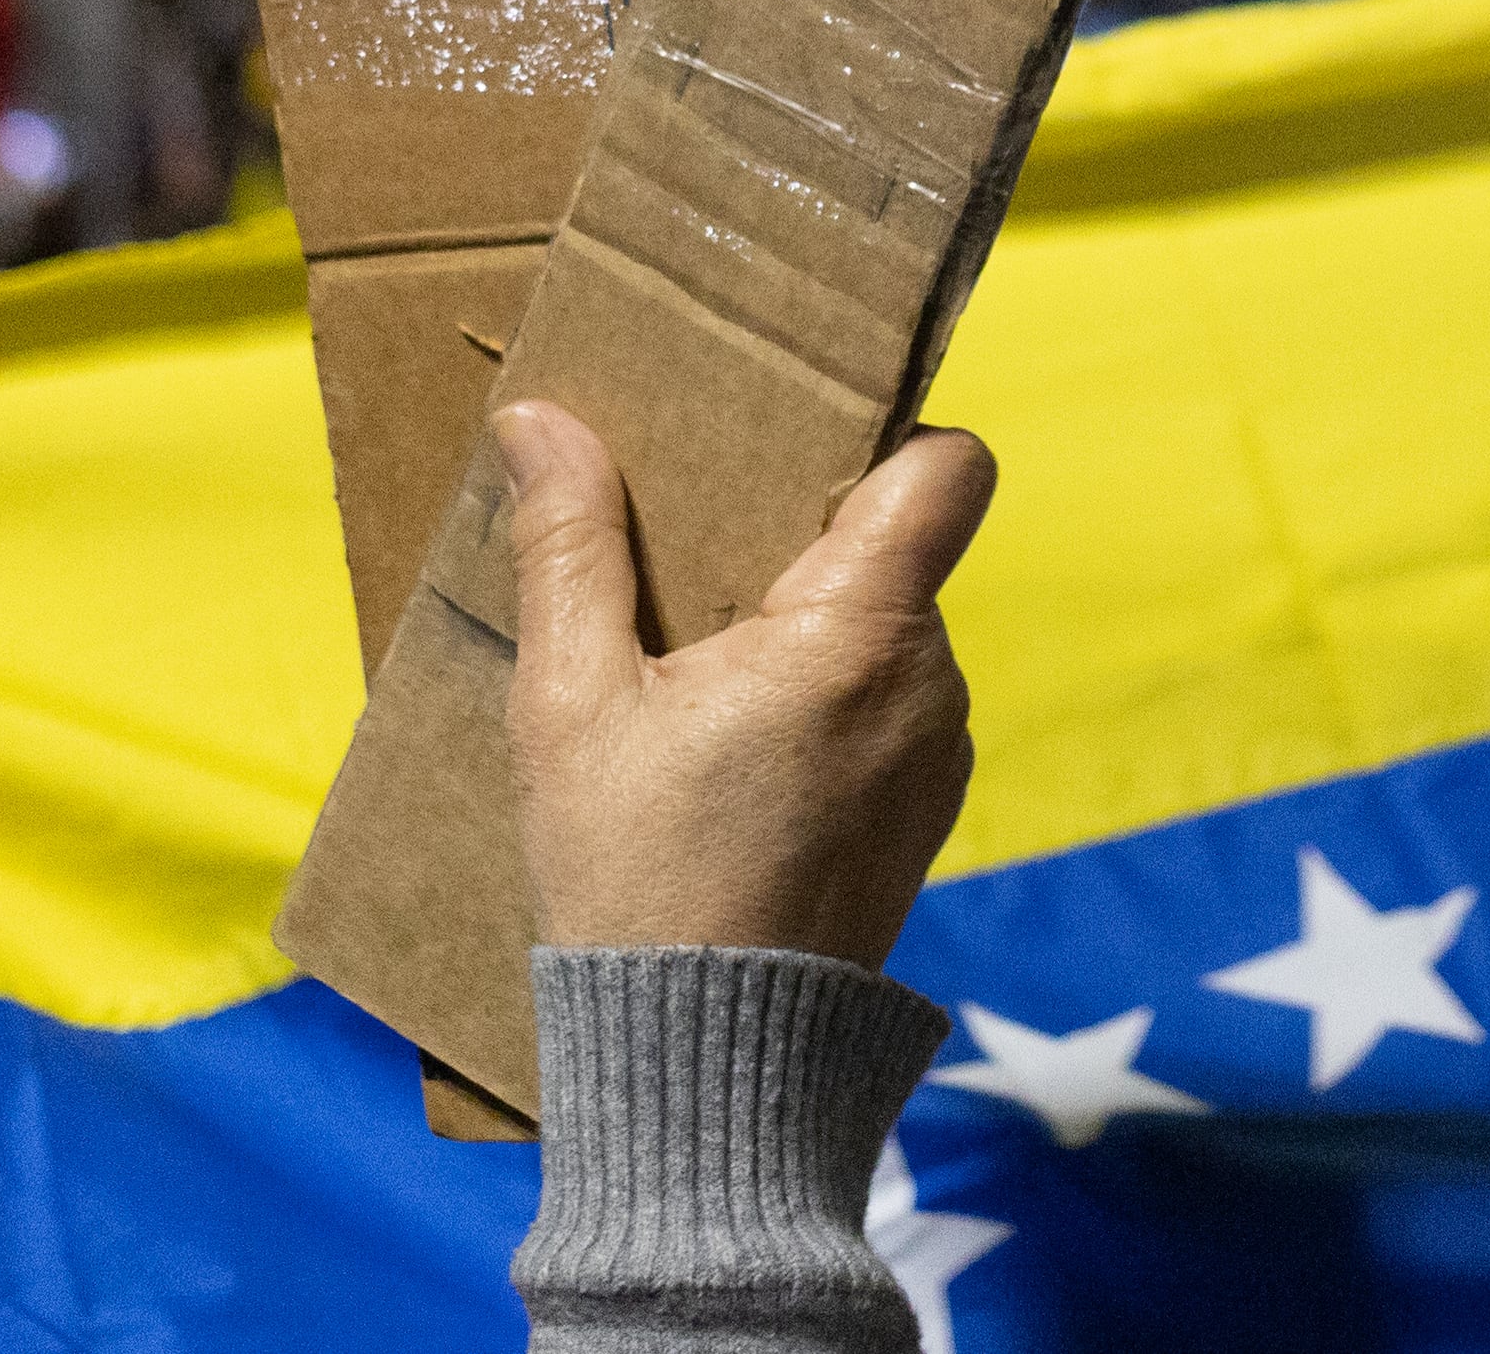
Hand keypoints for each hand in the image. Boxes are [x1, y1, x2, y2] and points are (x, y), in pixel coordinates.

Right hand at [500, 400, 991, 968]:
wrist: (703, 1071)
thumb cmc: (635, 886)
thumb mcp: (571, 707)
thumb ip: (568, 548)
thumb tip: (541, 418)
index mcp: (862, 635)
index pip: (948, 469)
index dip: (890, 432)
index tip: (794, 445)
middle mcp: (929, 686)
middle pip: (895, 549)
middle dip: (799, 539)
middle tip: (689, 561)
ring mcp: (936, 758)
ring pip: (885, 634)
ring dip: (803, 631)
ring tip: (692, 671)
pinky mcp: (922, 819)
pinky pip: (885, 713)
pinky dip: (821, 706)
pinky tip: (727, 748)